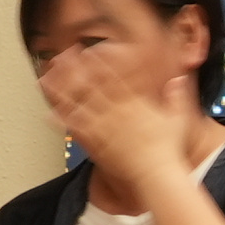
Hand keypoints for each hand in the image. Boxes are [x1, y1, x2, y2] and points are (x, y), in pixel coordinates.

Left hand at [36, 44, 200, 189]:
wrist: (155, 172)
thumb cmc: (167, 148)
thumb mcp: (178, 118)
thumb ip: (177, 97)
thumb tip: (180, 79)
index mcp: (135, 103)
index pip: (115, 78)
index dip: (101, 63)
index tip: (89, 51)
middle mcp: (116, 111)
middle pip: (91, 86)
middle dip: (75, 70)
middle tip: (60, 57)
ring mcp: (104, 126)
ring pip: (78, 104)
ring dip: (61, 92)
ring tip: (45, 81)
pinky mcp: (96, 142)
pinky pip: (75, 130)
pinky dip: (61, 122)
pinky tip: (47, 115)